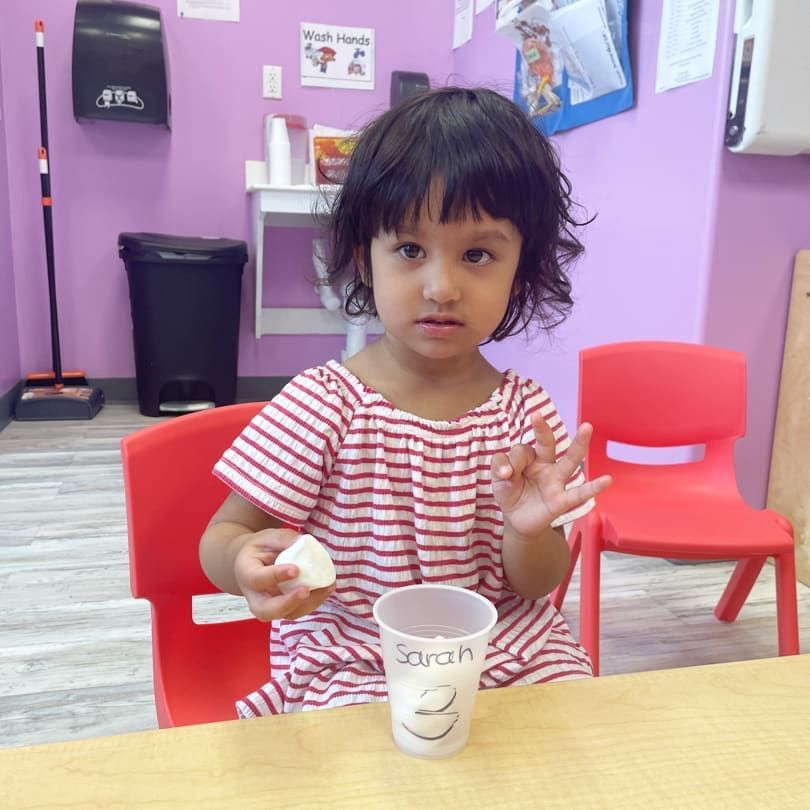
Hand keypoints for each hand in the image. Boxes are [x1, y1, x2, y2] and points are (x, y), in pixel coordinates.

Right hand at [233, 529, 335, 621]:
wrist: (253, 563)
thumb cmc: (260, 548)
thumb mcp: (268, 537)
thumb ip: (284, 539)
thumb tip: (302, 542)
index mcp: (246, 574)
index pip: (258, 579)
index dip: (276, 576)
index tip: (295, 569)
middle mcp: (255, 596)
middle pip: (266, 611)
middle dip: (288, 603)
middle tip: (305, 591)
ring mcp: (270, 606)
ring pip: (286, 614)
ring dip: (308, 604)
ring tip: (326, 587)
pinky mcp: (285, 608)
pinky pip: (299, 610)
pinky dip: (315, 601)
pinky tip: (328, 587)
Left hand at [491, 415, 611, 538]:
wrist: (517, 519)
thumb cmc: (510, 492)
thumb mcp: (499, 480)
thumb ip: (499, 469)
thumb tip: (507, 470)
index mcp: (529, 457)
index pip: (521, 451)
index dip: (511, 460)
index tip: (505, 473)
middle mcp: (545, 465)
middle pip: (546, 444)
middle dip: (542, 430)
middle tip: (537, 415)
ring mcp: (555, 481)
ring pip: (569, 461)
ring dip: (578, 444)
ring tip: (587, 427)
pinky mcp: (561, 501)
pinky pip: (579, 494)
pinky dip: (593, 487)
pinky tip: (607, 480)